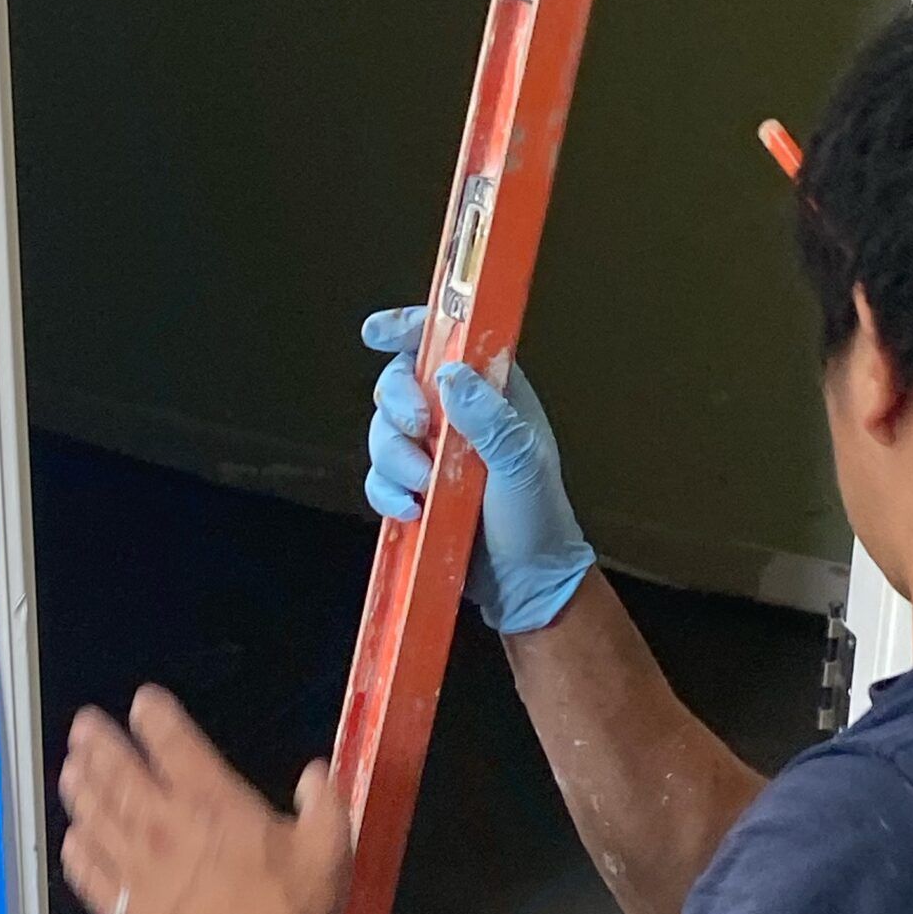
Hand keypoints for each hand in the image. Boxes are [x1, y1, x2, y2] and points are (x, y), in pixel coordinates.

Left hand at [58, 687, 350, 913]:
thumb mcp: (328, 850)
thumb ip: (322, 804)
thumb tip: (315, 774)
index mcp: (212, 801)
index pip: (172, 742)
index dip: (153, 716)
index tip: (142, 703)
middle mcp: (162, 824)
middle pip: (116, 772)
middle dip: (98, 743)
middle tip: (83, 727)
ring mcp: (134, 869)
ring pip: (94, 817)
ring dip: (80, 789)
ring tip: (70, 771)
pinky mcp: (120, 913)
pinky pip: (87, 874)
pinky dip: (76, 851)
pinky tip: (73, 840)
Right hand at [362, 305, 594, 635]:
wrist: (525, 584)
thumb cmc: (536, 518)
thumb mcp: (522, 464)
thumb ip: (490, 418)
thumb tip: (449, 375)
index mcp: (491, 393)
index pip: (447, 342)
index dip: (409, 329)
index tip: (376, 334)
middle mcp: (456, 416)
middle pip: (399, 384)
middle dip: (397, 405)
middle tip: (419, 432)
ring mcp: (431, 454)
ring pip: (382, 433)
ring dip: (394, 459)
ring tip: (423, 491)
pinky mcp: (413, 491)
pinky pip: (378, 478)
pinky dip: (386, 493)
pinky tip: (412, 512)